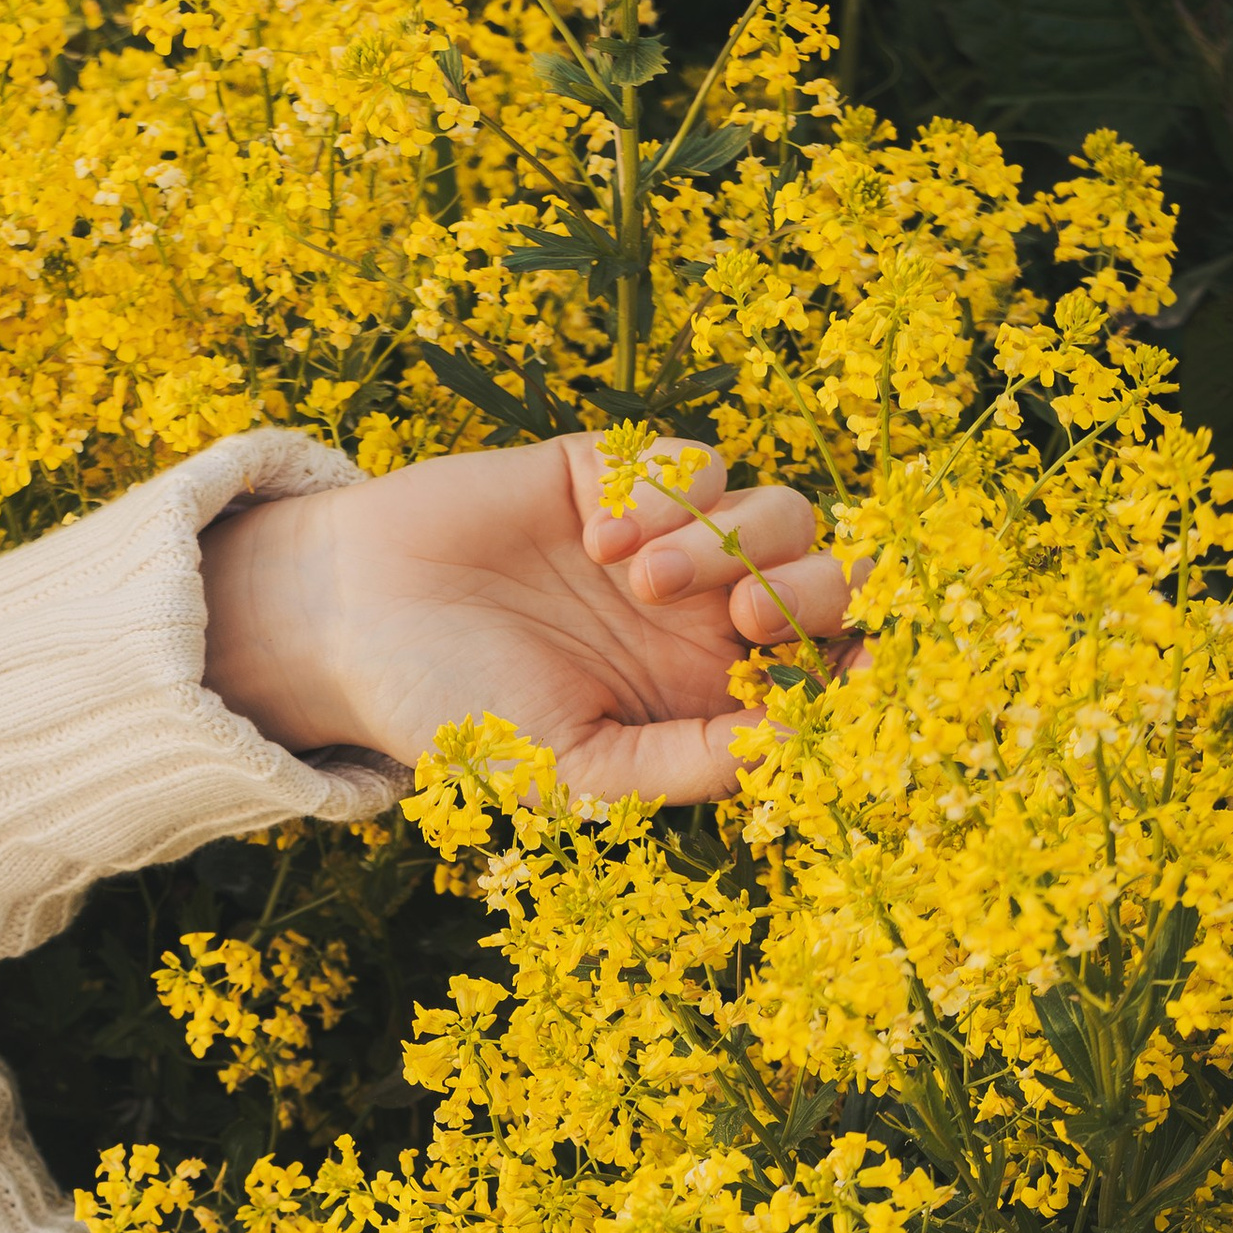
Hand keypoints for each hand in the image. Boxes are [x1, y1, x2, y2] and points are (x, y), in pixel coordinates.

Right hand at [200, 433, 858, 803]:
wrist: (353, 623)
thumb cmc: (455, 716)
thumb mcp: (572, 769)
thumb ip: (681, 765)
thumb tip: (790, 752)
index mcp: (700, 704)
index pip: (820, 679)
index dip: (866, 666)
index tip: (878, 668)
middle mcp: (697, 624)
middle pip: (823, 584)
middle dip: (817, 590)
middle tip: (752, 614)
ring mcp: (666, 544)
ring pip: (776, 514)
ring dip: (728, 540)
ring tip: (641, 577)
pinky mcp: (621, 474)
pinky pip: (697, 463)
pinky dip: (667, 492)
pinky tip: (599, 536)